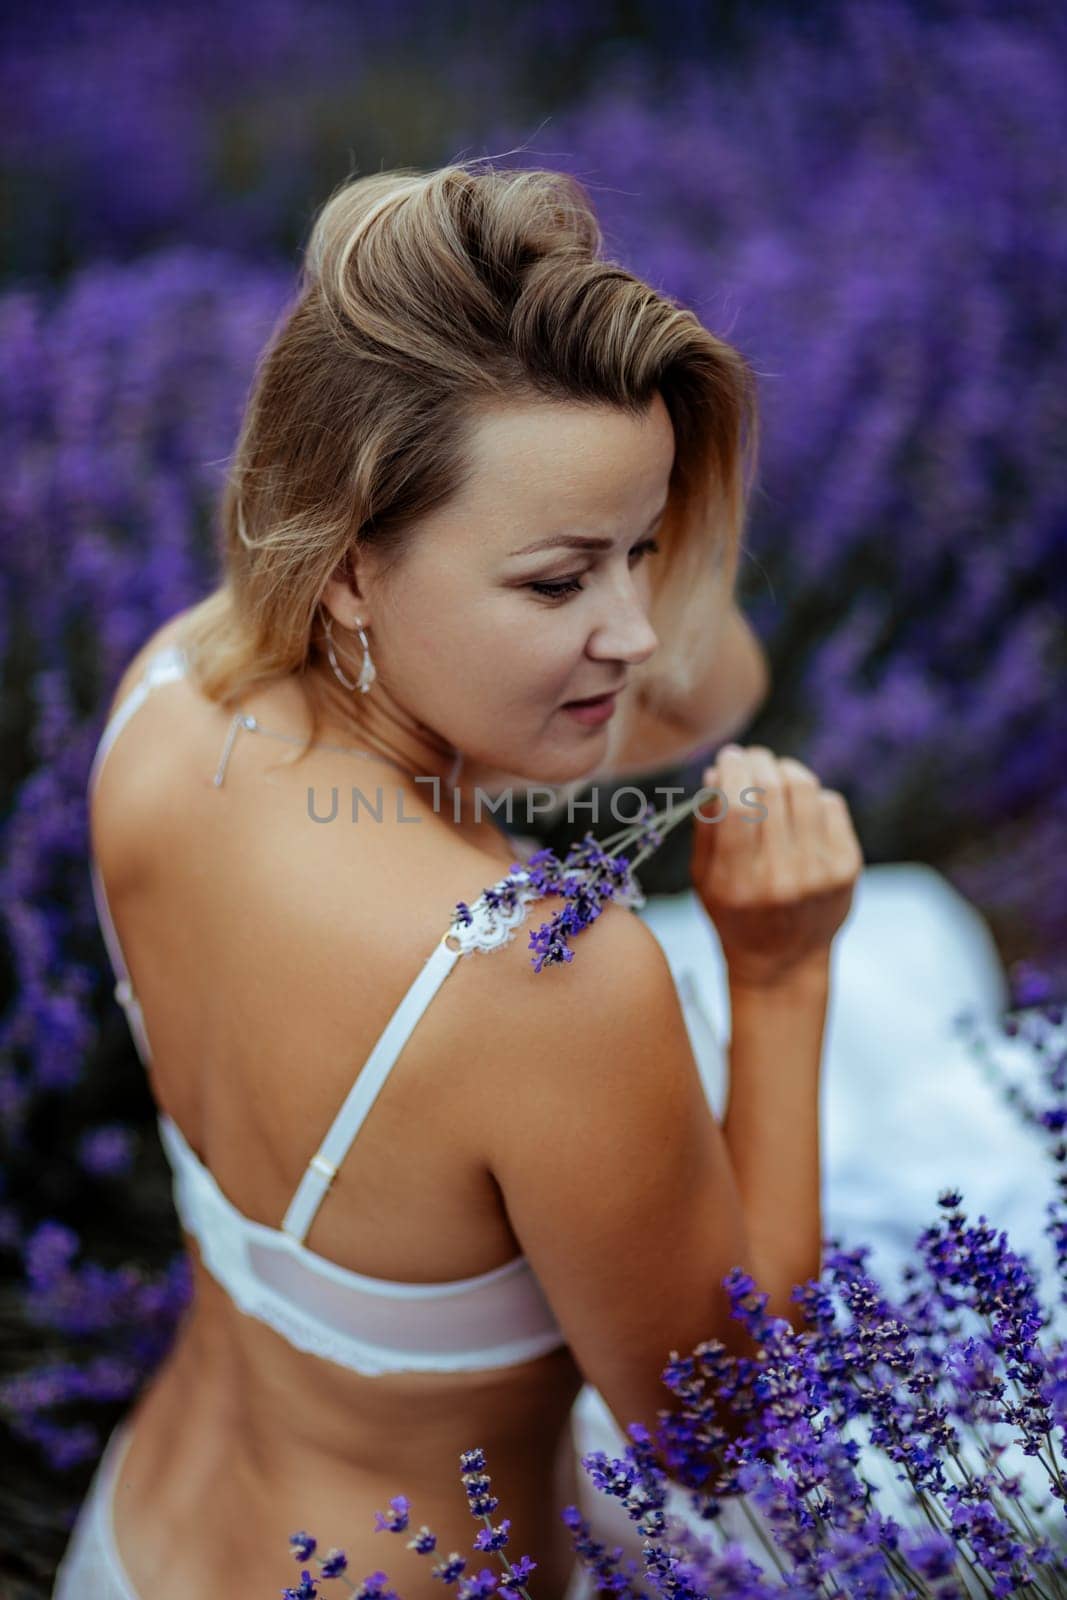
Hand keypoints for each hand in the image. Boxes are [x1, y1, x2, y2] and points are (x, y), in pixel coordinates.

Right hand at [689, 744, 862, 989]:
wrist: (784, 961)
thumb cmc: (734, 914)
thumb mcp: (704, 879)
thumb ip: (707, 827)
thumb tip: (717, 773)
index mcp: (739, 883)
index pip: (738, 805)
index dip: (732, 770)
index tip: (727, 757)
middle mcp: (783, 878)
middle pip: (773, 790)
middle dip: (757, 761)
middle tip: (749, 756)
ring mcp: (821, 873)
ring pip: (806, 789)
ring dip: (785, 769)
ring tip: (773, 773)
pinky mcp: (849, 867)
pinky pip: (831, 804)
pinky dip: (811, 795)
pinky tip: (798, 808)